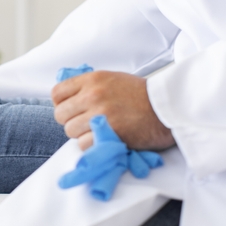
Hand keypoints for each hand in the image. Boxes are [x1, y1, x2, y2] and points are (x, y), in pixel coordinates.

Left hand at [51, 71, 173, 150]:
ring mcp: (100, 114)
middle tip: (86, 123)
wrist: (168, 106)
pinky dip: (92, 145)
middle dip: (71, 121)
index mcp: (92, 79)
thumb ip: (89, 86)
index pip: (57, 93)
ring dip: (82, 134)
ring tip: (98, 131)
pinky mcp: (109, 132)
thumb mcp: (112, 79)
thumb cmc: (141, 94)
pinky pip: (83, 144)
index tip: (72, 110)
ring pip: (70, 131)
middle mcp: (93, 94)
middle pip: (60, 114)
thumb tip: (68, 98)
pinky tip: (105, 139)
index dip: (62, 104)